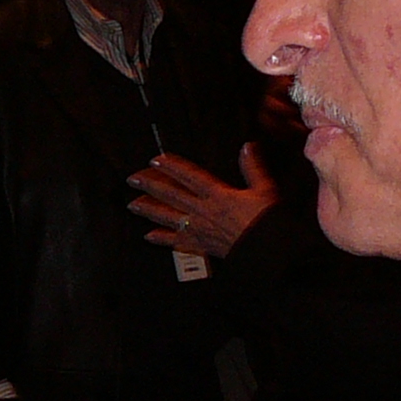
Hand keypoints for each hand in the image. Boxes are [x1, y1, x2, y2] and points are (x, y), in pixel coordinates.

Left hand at [126, 145, 280, 258]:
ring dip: (149, 211)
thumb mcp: (264, 190)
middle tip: (132, 180)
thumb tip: (247, 147)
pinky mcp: (201, 246)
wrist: (267, 253)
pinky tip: (148, 236)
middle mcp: (204, 211)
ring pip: (168, 218)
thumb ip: (253, 168)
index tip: (156, 160)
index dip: (172, 167)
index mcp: (218, 195)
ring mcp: (200, 229)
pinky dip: (162, 239)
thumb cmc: (267, 223)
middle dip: (150, 186)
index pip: (189, 176)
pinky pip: (177, 242)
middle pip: (171, 196)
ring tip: (133, 205)